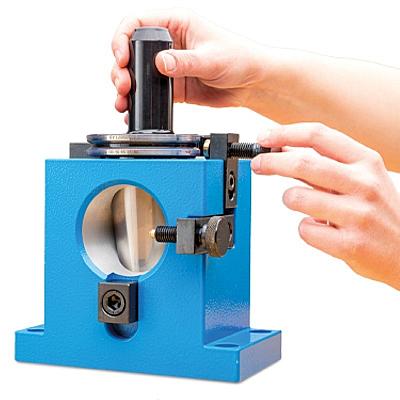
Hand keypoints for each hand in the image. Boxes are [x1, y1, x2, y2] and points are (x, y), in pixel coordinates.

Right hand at [111, 8, 273, 119]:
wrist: (250, 84)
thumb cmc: (239, 58)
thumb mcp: (212, 58)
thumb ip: (185, 62)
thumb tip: (160, 63)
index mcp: (176, 24)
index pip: (137, 23)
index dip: (122, 38)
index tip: (121, 58)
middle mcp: (168, 44)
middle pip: (131, 51)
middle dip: (120, 68)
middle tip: (123, 85)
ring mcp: (168, 67)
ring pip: (137, 74)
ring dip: (126, 87)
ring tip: (124, 101)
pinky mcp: (172, 87)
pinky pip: (150, 93)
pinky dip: (140, 102)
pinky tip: (134, 110)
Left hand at [251, 123, 399, 289]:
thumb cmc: (380, 211)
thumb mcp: (364, 178)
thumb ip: (328, 165)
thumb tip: (284, 151)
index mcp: (366, 162)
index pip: (318, 135)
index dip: (285, 134)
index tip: (265, 138)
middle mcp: (363, 184)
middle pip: (303, 164)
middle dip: (272, 162)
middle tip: (258, 164)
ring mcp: (357, 215)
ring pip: (297, 198)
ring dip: (292, 201)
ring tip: (307, 206)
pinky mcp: (350, 244)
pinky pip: (305, 230)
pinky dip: (307, 229)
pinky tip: (323, 229)